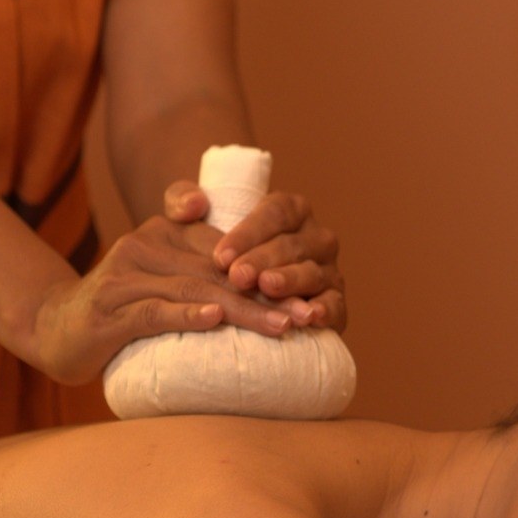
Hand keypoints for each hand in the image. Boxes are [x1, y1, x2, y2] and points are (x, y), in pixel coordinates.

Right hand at [26, 214, 297, 382]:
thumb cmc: (119, 312)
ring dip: (241, 309)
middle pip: (217, 270)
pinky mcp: (109, 310)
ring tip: (280, 326)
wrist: (53, 329)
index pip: (224, 245)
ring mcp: (124, 277)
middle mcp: (144, 246)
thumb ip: (204, 274)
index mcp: (162, 232)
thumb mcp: (162, 281)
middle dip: (266, 294)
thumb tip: (267, 292)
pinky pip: (154, 310)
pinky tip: (215, 321)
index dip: (266, 266)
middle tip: (304, 314)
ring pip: (194, 289)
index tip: (303, 289)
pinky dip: (187, 315)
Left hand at [164, 182, 346, 331]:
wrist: (243, 301)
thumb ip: (182, 200)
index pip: (275, 212)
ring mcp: (329, 270)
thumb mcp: (195, 223)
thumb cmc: (219, 256)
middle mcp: (315, 237)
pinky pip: (336, 304)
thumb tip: (192, 203)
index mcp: (291, 210)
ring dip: (290, 280)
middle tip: (236, 276)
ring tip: (267, 288)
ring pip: (313, 272)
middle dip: (263, 259)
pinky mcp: (336, 303)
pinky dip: (326, 310)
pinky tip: (309, 316)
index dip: (248, 233)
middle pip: (292, 244)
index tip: (220, 255)